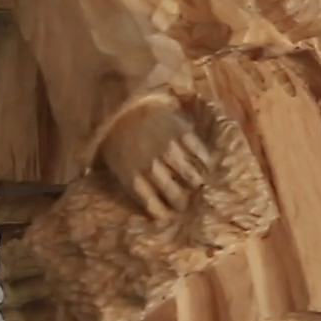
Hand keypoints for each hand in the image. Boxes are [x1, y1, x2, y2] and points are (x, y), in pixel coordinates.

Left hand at [99, 102, 213, 221]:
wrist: (122, 104)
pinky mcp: (181, 133)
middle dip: (182, 202)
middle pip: (174, 192)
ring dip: (196, 182)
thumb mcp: (114, 162)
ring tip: (198, 184)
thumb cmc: (116, 137)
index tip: (169, 216)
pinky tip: (206, 165)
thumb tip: (143, 199)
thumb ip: (130, 181)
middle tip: (186, 204)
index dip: (163, 213)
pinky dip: (205, 161)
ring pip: (190, 174)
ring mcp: (168, 149)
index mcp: (132, 176)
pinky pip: (198, 152)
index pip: (152, 203)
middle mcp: (152, 166)